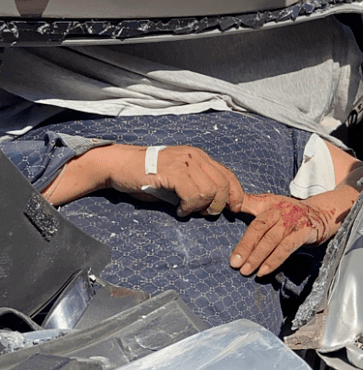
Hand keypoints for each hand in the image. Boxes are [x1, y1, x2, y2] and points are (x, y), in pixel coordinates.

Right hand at [110, 145, 243, 217]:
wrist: (120, 166)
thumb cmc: (147, 177)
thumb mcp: (179, 179)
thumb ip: (197, 186)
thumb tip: (216, 206)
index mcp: (200, 157)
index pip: (228, 175)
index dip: (236, 194)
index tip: (234, 209)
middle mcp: (196, 156)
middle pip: (223, 184)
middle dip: (219, 204)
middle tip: (205, 213)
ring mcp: (184, 162)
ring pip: (210, 190)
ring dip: (200, 207)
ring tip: (187, 210)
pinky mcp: (173, 171)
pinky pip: (193, 194)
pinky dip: (189, 207)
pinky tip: (179, 210)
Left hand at [230, 192, 343, 276]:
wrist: (321, 213)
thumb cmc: (289, 213)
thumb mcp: (270, 205)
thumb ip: (249, 205)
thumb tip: (226, 206)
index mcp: (268, 202)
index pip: (247, 204)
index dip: (233, 208)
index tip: (214, 215)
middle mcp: (280, 210)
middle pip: (259, 227)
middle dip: (245, 246)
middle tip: (234, 263)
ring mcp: (293, 221)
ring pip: (272, 240)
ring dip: (257, 257)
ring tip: (245, 271)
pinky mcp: (305, 232)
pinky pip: (287, 247)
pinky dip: (275, 260)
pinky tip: (264, 271)